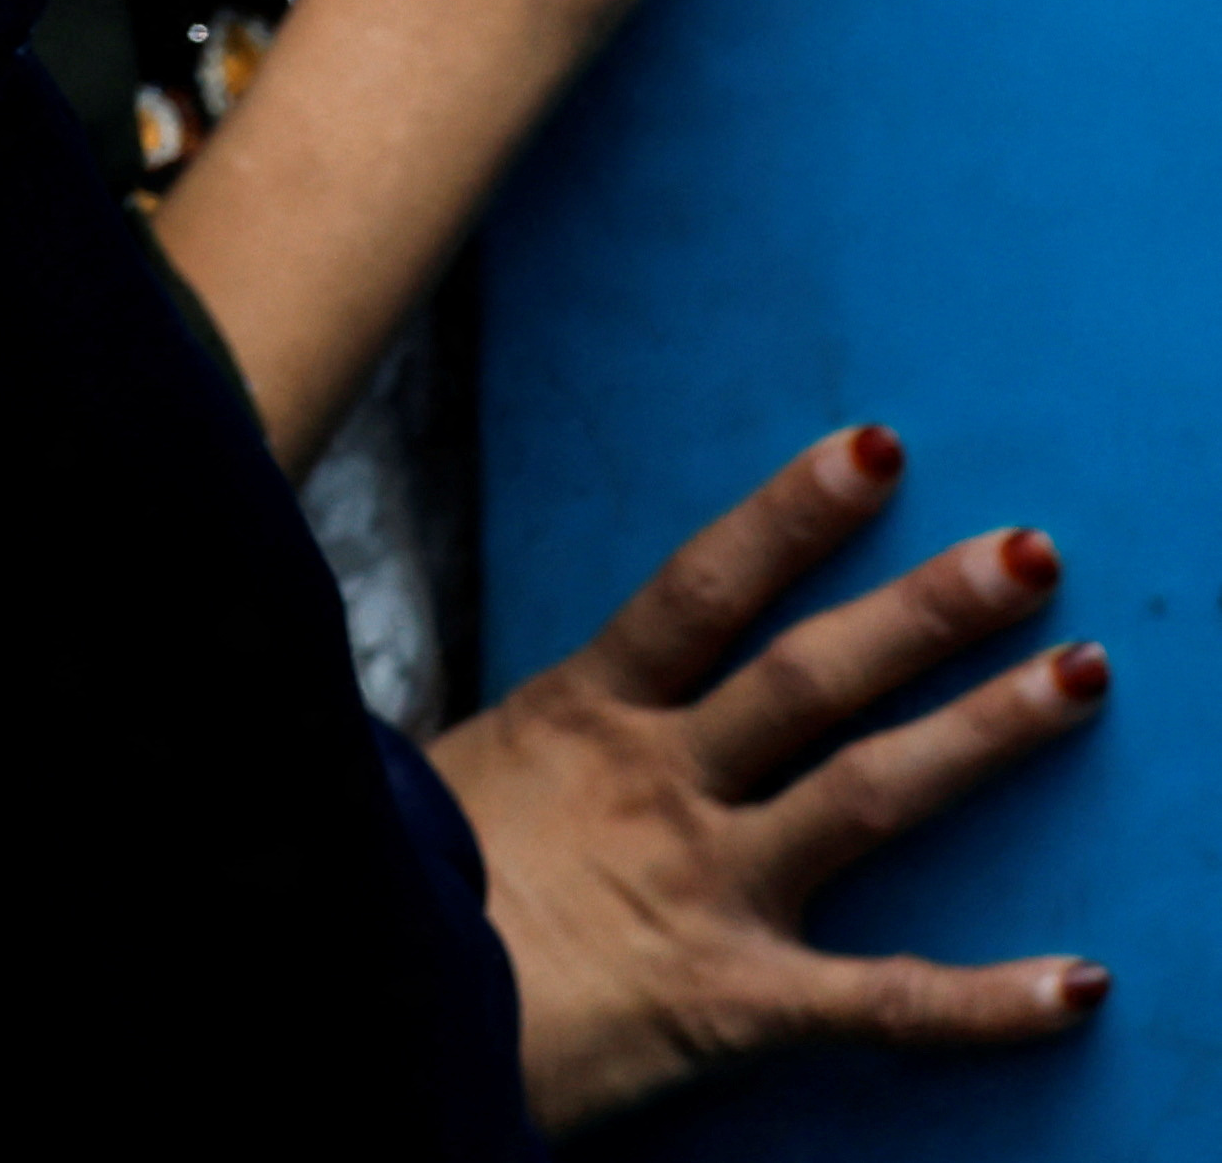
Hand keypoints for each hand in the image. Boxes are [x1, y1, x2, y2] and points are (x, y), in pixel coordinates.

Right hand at [435, 424, 1110, 1132]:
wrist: (375, 1005)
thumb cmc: (396, 888)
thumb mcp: (437, 775)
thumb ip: (504, 735)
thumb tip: (473, 671)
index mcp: (580, 718)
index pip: (699, 590)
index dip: (790, 515)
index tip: (876, 447)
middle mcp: (656, 783)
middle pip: (808, 676)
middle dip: (925, 608)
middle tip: (1029, 551)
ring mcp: (702, 883)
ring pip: (866, 794)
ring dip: (982, 733)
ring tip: (1077, 676)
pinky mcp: (733, 997)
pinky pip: (881, 1002)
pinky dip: (986, 1003)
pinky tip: (1077, 988)